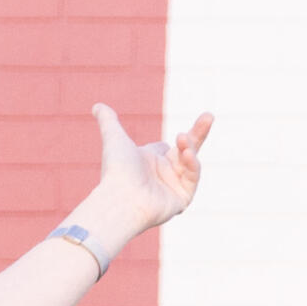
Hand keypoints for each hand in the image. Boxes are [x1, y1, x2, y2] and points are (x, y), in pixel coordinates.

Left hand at [88, 104, 213, 239]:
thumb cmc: (117, 171)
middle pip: (186, 150)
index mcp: (148, 162)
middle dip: (198, 133)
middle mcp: (161, 175)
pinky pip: (192, 179)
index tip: (180, 133)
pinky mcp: (181, 200)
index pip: (170, 146)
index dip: (177, 138)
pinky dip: (193, 166)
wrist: (120, 199)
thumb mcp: (115, 138)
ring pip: (191, 163)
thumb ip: (109, 121)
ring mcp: (173, 187)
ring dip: (189, 148)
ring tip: (182, 138)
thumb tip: (97, 105)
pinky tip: (187, 154)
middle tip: (209, 116)